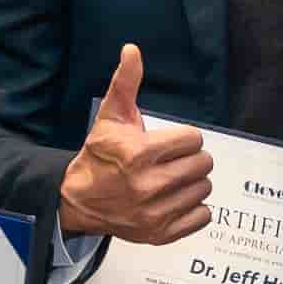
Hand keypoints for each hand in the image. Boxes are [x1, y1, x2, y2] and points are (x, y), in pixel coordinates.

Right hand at [59, 42, 213, 246]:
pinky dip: (194, 208)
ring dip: (193, 182)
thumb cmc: (99, 154)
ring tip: (172, 180)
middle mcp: (147, 186)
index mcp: (138, 154)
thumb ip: (126, 82)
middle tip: (173, 161)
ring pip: (204, 189)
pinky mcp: (160, 234)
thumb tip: (132, 49)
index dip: (183, 138)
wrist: (77, 199)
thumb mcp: (111, 116)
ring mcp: (154, 213)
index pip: (193, 140)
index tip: (169, 143)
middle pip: (203, 164)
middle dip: (191, 159)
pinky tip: (175, 199)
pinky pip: (202, 217)